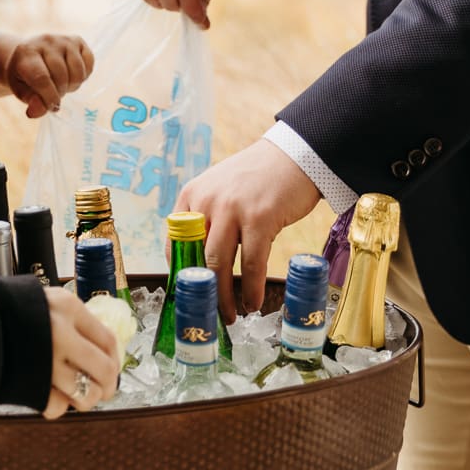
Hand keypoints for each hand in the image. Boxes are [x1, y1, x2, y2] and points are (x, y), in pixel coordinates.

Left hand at [4, 34, 93, 117]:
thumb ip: (30, 100)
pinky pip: (89, 64)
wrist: (29, 52)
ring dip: (72, 85)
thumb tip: (42, 110)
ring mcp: (63, 39)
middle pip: (61, 76)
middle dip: (59, 92)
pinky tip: (72, 75)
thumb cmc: (24, 74)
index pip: (41, 78)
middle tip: (53, 94)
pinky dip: (83, 76)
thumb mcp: (20, 88)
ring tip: (62, 84)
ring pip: (78, 72)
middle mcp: (46, 41)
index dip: (49, 97)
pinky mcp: (77, 40)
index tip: (51, 107)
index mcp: (26, 52)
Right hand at [41, 285, 119, 418]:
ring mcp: (46, 360)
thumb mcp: (45, 301)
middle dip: (108, 386)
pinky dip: (58, 407)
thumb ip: (72, 320)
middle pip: (104, 370)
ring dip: (86, 400)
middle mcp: (61, 333)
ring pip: (85, 393)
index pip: (108, 340)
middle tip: (104, 391)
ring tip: (79, 397)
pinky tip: (53, 398)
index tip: (112, 368)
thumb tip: (103, 349)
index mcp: (67, 308)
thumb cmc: (9, 311)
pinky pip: (57, 407)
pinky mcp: (31, 383)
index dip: (115, 359)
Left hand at [178, 138, 320, 322]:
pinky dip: (252, 288)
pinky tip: (254, 303)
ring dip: (225, 297)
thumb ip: (207, 216)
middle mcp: (206, 201)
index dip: (182, 274)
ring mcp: (232, 209)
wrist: (295, 155)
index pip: (175, 243)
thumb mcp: (221, 189)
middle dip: (204, 293)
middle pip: (197, 258)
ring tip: (231, 315)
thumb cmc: (258, 177)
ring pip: (219, 265)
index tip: (191, 295)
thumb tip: (201, 260)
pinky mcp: (259, 218)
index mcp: (192, 195)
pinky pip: (252, 263)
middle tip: (211, 314)